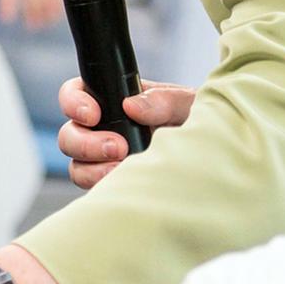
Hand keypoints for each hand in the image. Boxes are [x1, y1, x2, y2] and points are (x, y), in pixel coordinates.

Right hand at [58, 78, 192, 189]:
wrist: (215, 163)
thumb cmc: (201, 125)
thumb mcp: (189, 104)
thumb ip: (164, 100)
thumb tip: (132, 106)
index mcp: (115, 100)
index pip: (76, 94)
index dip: (74, 103)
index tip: (93, 115)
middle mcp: (104, 129)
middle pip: (69, 133)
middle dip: (86, 142)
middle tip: (118, 148)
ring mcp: (105, 160)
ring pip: (76, 164)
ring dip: (92, 169)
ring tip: (122, 169)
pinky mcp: (111, 184)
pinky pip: (92, 189)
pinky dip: (102, 187)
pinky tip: (126, 184)